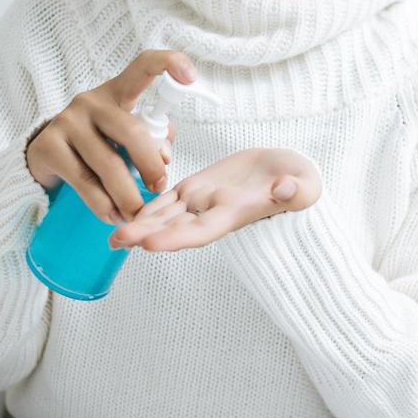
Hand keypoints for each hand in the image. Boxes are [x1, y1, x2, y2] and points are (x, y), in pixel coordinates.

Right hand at [24, 49, 193, 225]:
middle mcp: (90, 101)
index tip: (191, 77)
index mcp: (117, 92)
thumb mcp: (125, 135)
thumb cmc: (99, 142)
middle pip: (131, 131)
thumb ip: (153, 139)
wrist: (44, 155)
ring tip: (136, 213)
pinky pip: (84, 182)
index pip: (143, 66)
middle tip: (159, 188)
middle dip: (150, 165)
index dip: (169, 64)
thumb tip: (165, 158)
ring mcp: (67, 122)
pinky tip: (113, 215)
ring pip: (108, 163)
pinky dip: (103, 205)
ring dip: (127, 195)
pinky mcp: (49, 148)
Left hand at [109, 147, 322, 252]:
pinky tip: (127, 206)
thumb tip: (285, 189)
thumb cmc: (301, 182)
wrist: (293, 173)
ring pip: (167, 214)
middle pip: (175, 227)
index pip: (201, 230)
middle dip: (146, 235)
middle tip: (116, 240)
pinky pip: (170, 197)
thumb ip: (295, 190)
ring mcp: (204, 200)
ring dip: (141, 223)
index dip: (176, 238)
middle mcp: (214, 212)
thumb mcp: (305, 185)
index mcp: (235, 213)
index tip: (149, 244)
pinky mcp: (200, 186)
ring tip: (112, 233)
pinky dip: (150, 204)